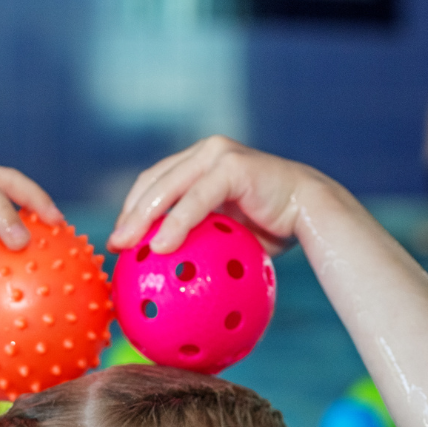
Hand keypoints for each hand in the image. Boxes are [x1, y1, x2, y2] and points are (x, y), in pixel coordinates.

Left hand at [108, 137, 324, 255]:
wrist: (312, 213)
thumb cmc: (273, 229)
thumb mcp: (227, 236)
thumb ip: (200, 240)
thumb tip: (172, 274)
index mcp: (200, 164)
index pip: (155, 184)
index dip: (132, 211)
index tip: (120, 242)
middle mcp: (206, 153)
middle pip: (154, 182)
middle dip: (129, 215)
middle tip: (115, 246)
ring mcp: (218, 154)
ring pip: (168, 187)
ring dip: (144, 218)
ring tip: (128, 247)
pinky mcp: (231, 165)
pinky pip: (195, 199)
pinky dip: (176, 222)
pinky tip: (161, 245)